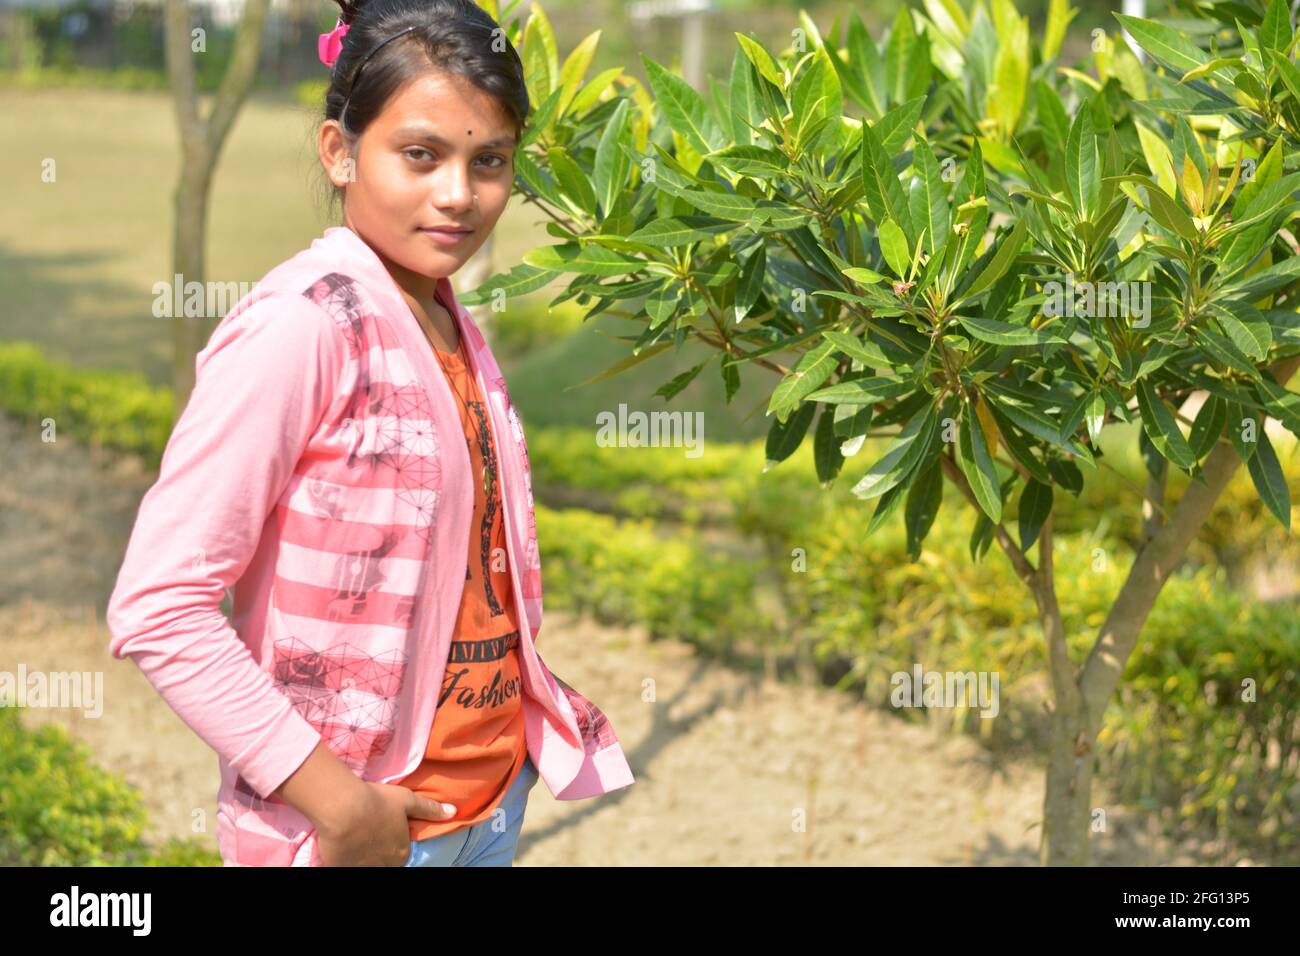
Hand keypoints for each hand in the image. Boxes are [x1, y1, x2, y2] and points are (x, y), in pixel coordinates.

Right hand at [314, 781, 456, 866]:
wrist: (344, 808)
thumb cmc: (378, 801)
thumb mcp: (407, 800)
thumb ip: (430, 809)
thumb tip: (453, 812)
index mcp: (401, 853)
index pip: (399, 855)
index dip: (390, 843)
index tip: (382, 831)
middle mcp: (384, 865)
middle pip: (384, 863)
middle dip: (377, 854)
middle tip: (367, 835)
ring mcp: (362, 869)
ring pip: (365, 865)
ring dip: (361, 857)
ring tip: (354, 840)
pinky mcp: (341, 868)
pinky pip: (345, 865)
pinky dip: (344, 859)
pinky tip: (341, 846)